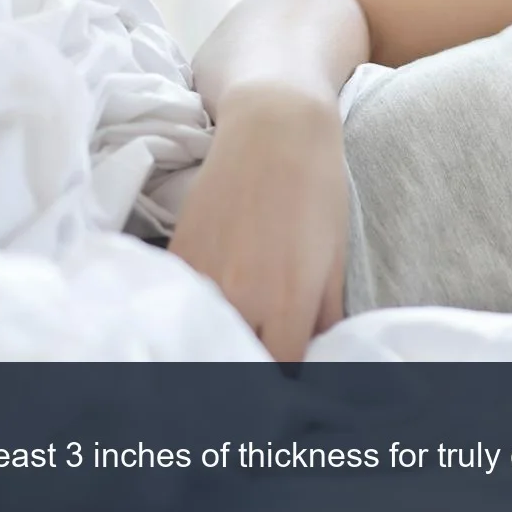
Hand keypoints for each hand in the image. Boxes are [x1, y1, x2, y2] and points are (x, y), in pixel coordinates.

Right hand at [168, 90, 348, 360]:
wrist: (274, 126)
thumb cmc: (316, 187)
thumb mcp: (334, 257)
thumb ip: (325, 314)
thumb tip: (320, 356)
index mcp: (289, 303)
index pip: (278, 374)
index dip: (280, 385)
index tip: (279, 383)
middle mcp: (244, 298)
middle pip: (235, 362)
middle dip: (244, 370)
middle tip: (250, 367)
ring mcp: (205, 278)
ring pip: (201, 336)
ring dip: (210, 342)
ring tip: (224, 338)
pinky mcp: (177, 255)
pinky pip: (178, 304)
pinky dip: (185, 314)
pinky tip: (198, 311)